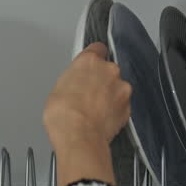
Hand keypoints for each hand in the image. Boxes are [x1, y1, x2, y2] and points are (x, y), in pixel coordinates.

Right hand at [43, 43, 131, 185]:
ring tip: (92, 109)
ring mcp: (121, 88)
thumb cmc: (64, 114)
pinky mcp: (128, 107)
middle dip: (99, 79)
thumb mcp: (56, 90)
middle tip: (85, 93)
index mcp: (89, 61)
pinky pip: (121, 104)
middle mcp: (109, 70)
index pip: (97, 48)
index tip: (89, 65)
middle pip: (107, 69)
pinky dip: (113, 109)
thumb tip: (75, 85)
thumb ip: (72, 79)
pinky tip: (100, 118)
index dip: (92, 57)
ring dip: (108, 95)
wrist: (79, 137)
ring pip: (116, 87)